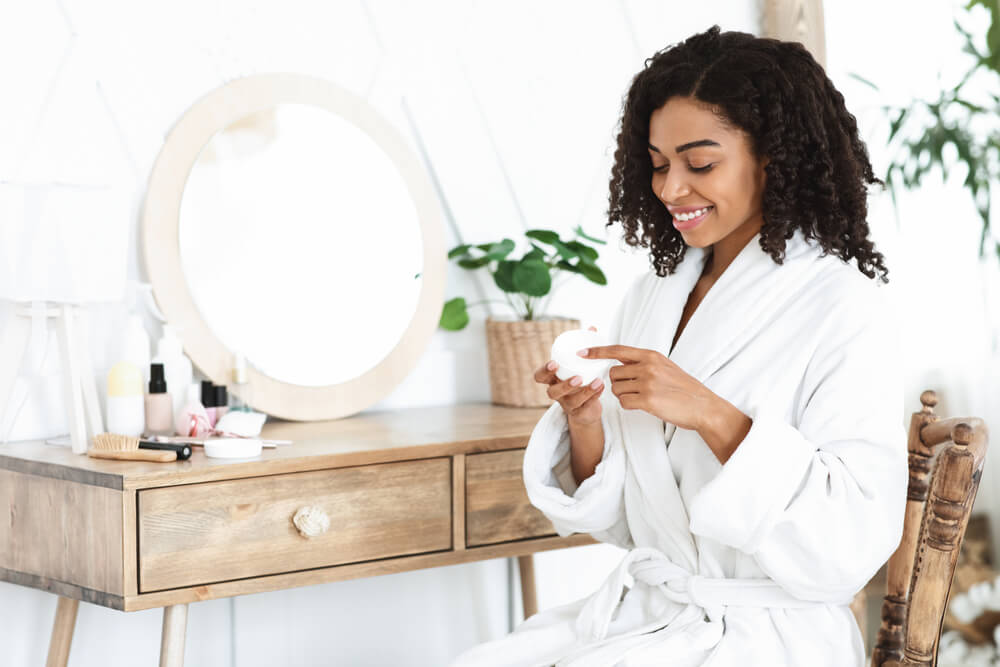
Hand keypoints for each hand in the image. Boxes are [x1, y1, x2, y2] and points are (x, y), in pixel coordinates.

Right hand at [534, 326, 604, 425]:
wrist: (585, 408)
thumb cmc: (579, 379)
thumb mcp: (578, 365)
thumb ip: (584, 346)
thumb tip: (592, 328)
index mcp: (552, 380)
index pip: (539, 377)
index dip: (544, 370)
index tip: (555, 362)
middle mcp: (556, 393)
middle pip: (552, 392)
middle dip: (564, 385)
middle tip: (578, 377)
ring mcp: (567, 405)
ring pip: (571, 401)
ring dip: (585, 391)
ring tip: (598, 381)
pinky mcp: (579, 413)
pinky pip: (586, 406)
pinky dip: (595, 396)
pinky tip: (602, 387)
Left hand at [579, 344, 717, 430]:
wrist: (702, 406)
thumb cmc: (683, 388)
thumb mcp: (664, 366)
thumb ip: (642, 362)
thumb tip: (618, 362)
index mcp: (651, 355)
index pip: (617, 350)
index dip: (597, 351)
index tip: (582, 353)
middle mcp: (648, 366)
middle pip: (613, 373)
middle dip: (617, 383)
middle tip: (632, 390)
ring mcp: (648, 383)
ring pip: (616, 389)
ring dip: (624, 395)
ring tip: (641, 397)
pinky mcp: (648, 400)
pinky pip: (624, 403)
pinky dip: (629, 406)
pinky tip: (643, 406)